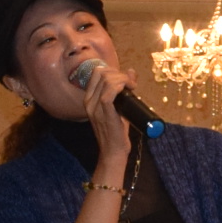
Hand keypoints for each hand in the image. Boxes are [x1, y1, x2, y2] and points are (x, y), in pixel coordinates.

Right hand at [72, 55, 136, 169]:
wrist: (113, 152)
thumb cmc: (117, 131)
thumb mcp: (119, 107)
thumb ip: (122, 90)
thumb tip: (131, 71)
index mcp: (89, 99)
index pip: (97, 73)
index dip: (113, 70)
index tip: (126, 80)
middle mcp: (89, 101)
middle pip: (101, 73)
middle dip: (119, 73)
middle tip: (131, 84)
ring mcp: (95, 107)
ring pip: (106, 79)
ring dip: (123, 79)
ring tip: (132, 87)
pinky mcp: (104, 112)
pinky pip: (110, 92)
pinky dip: (121, 85)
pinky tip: (130, 89)